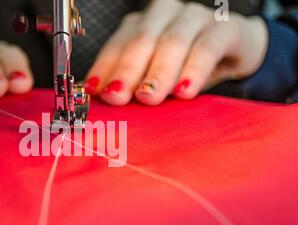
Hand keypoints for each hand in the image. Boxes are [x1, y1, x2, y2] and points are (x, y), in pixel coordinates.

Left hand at [85, 0, 267, 105]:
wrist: (236, 50)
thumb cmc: (187, 66)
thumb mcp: (155, 78)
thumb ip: (133, 86)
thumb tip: (105, 104)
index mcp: (142, 25)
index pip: (118, 44)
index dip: (105, 68)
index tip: (94, 91)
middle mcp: (165, 15)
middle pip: (141, 41)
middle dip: (127, 71)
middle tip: (117, 96)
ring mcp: (195, 17)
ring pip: (172, 42)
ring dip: (158, 72)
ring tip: (148, 97)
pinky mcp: (225, 28)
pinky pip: (208, 48)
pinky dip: (195, 70)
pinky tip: (185, 91)